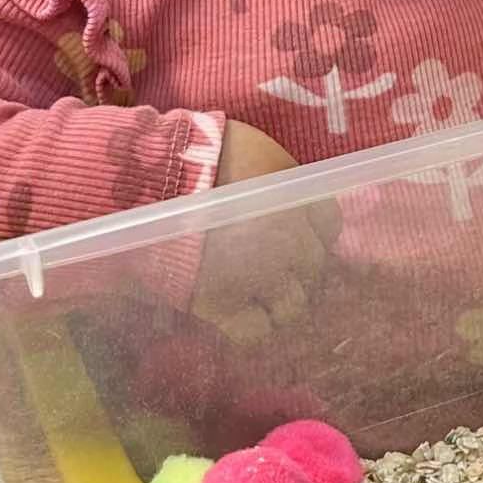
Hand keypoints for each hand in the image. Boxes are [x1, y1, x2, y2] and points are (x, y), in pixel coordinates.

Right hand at [196, 122, 323, 345]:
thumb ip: (276, 177)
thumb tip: (279, 191)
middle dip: (293, 266)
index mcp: (299, 200)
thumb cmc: (201, 153)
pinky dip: (250, 326)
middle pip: (312, 267)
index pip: (329, 224)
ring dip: (277, 300)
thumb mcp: (254, 150)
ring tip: (253, 290)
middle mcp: (289, 242)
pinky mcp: (224, 305)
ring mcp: (260, 278)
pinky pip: (255, 332)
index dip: (311, 230)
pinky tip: (235, 313)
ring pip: (292, 307)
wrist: (153, 179)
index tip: (293, 229)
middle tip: (265, 259)